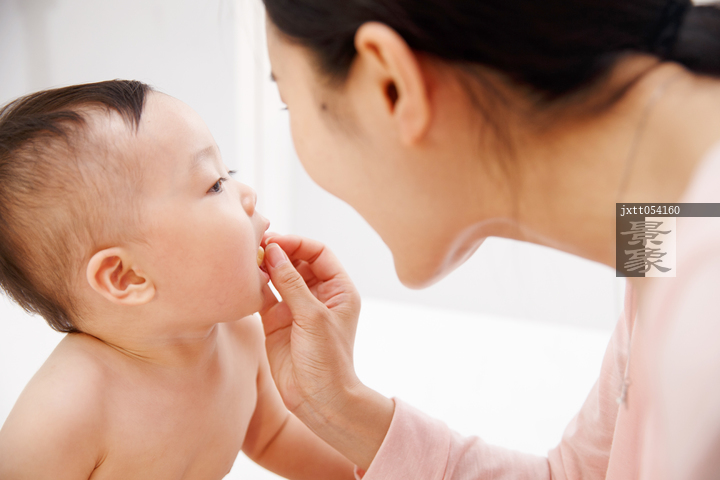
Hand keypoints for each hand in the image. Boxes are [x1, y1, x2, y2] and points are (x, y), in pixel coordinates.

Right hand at [258, 233, 361, 413]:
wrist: (319, 399)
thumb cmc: (328, 359)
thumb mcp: (312, 316)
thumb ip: (291, 283)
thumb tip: (274, 251)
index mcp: (338, 289)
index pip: (319, 253)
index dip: (298, 243)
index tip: (276, 241)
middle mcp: (318, 295)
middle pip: (297, 261)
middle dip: (279, 251)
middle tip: (257, 246)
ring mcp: (296, 308)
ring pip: (279, 277)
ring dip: (265, 267)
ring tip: (247, 258)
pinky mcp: (277, 321)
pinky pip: (264, 296)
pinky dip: (255, 287)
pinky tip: (244, 280)